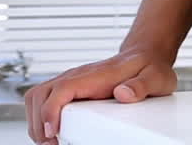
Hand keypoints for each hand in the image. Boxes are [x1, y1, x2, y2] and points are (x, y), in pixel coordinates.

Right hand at [24, 48, 176, 143]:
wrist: (145, 56)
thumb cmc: (149, 67)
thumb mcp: (155, 77)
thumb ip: (141, 86)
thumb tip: (123, 94)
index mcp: (95, 75)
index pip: (61, 89)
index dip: (50, 111)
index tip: (52, 132)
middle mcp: (77, 77)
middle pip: (40, 94)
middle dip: (38, 122)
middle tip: (51, 143)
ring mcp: (72, 82)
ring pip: (37, 97)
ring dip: (36, 121)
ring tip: (49, 140)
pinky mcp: (71, 89)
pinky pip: (45, 100)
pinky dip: (41, 117)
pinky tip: (52, 132)